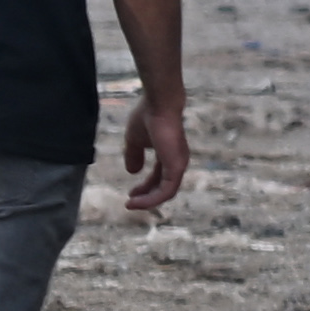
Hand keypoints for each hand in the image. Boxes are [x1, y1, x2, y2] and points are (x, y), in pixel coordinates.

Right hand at [122, 92, 190, 213]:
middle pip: (164, 186)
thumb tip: (131, 172)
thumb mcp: (134, 140)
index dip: (145, 187)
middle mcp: (176, 161)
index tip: (131, 194)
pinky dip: (152, 198)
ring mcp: (178, 165)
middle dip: (147, 196)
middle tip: (131, 202)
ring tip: (131, 204)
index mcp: (168, 154)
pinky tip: (137, 200)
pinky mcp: (177, 167)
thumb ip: (134, 155)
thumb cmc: (147, 117)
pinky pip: (166, 190)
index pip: (159, 176)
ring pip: (166, 192)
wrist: (158, 105)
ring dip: (148, 201)